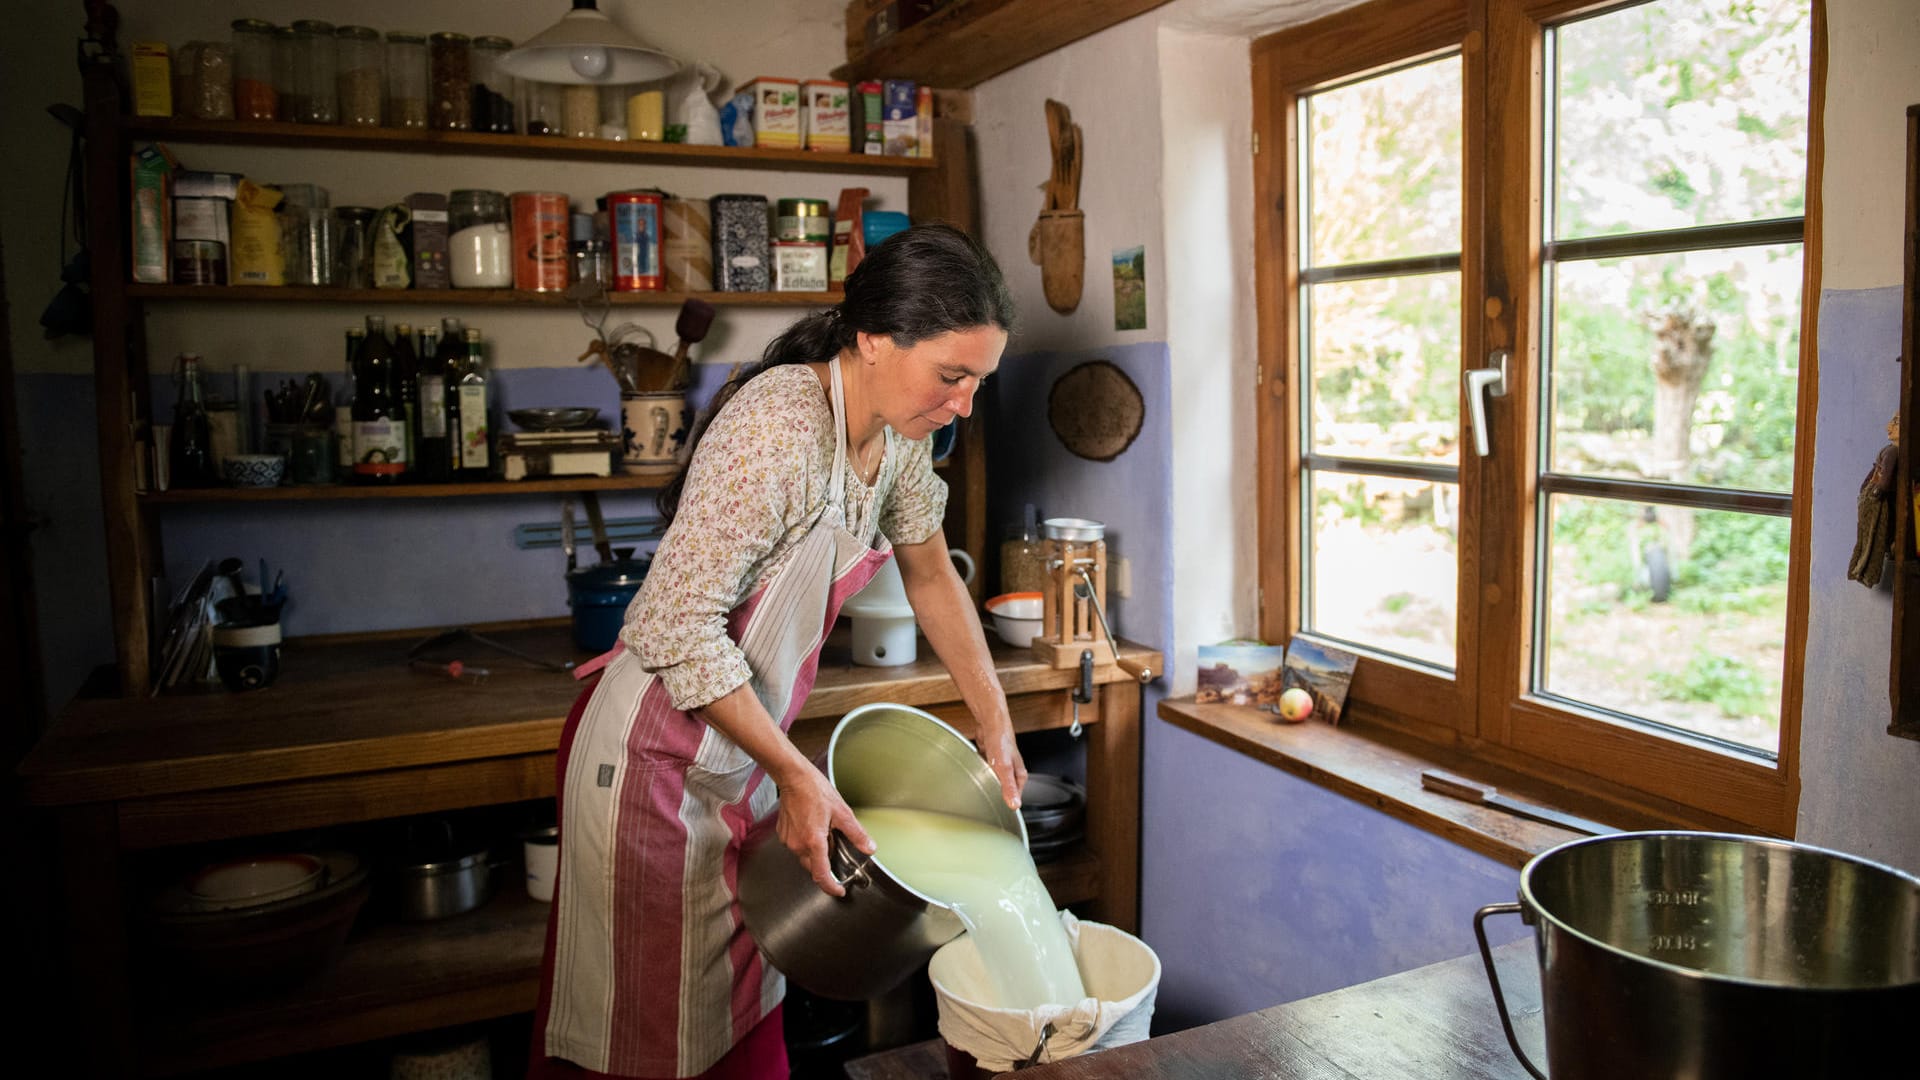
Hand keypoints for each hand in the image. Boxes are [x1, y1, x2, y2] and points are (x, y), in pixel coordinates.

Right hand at [774, 763, 874, 897]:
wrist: (793, 777)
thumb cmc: (815, 790)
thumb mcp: (842, 812)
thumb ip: (856, 834)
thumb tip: (869, 848)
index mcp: (814, 841)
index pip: (821, 875)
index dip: (831, 887)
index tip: (839, 891)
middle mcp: (798, 844)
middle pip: (814, 867)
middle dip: (826, 863)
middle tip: (836, 845)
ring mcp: (788, 840)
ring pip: (805, 856)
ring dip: (817, 851)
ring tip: (825, 829)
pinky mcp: (783, 834)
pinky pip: (797, 846)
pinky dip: (807, 843)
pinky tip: (814, 826)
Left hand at [977, 720, 1027, 809]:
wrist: (991, 724)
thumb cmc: (1001, 741)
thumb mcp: (1004, 768)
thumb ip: (1008, 787)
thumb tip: (1014, 804)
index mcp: (1019, 776)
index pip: (1015, 797)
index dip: (1006, 804)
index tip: (996, 809)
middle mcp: (1012, 772)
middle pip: (1004, 790)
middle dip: (994, 794)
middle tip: (984, 796)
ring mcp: (1001, 767)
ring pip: (994, 782)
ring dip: (986, 783)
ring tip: (980, 784)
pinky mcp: (991, 762)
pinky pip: (985, 773)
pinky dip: (980, 774)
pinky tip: (976, 774)